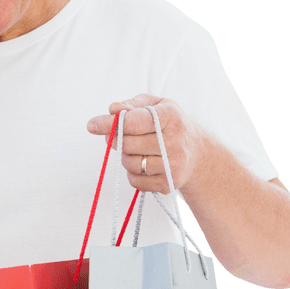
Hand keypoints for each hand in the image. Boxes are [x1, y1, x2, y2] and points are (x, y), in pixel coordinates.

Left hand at [87, 94, 211, 194]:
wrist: (198, 153)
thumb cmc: (169, 124)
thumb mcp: (156, 105)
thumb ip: (132, 104)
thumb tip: (113, 109)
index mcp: (171, 117)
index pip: (133, 121)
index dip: (109, 123)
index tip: (91, 125)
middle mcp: (175, 142)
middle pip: (128, 144)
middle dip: (116, 139)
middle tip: (118, 135)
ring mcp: (173, 165)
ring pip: (130, 163)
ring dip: (125, 156)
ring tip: (136, 149)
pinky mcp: (169, 183)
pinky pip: (135, 181)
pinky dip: (132, 173)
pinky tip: (144, 163)